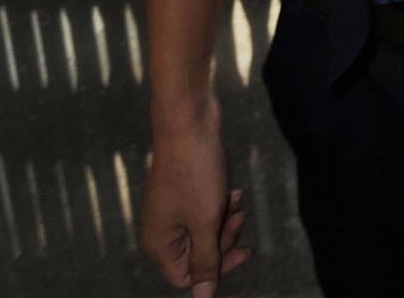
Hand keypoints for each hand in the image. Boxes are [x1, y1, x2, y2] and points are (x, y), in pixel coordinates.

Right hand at [140, 113, 248, 294]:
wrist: (190, 123)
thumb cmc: (196, 172)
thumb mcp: (206, 221)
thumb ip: (206, 260)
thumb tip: (204, 297)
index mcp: (160, 244)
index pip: (187, 277)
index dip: (218, 269)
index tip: (243, 251)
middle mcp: (161, 231)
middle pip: (200, 254)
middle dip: (224, 239)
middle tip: (237, 217)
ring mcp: (172, 210)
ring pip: (207, 230)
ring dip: (225, 219)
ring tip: (234, 198)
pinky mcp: (184, 192)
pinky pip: (207, 209)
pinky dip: (222, 202)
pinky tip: (232, 189)